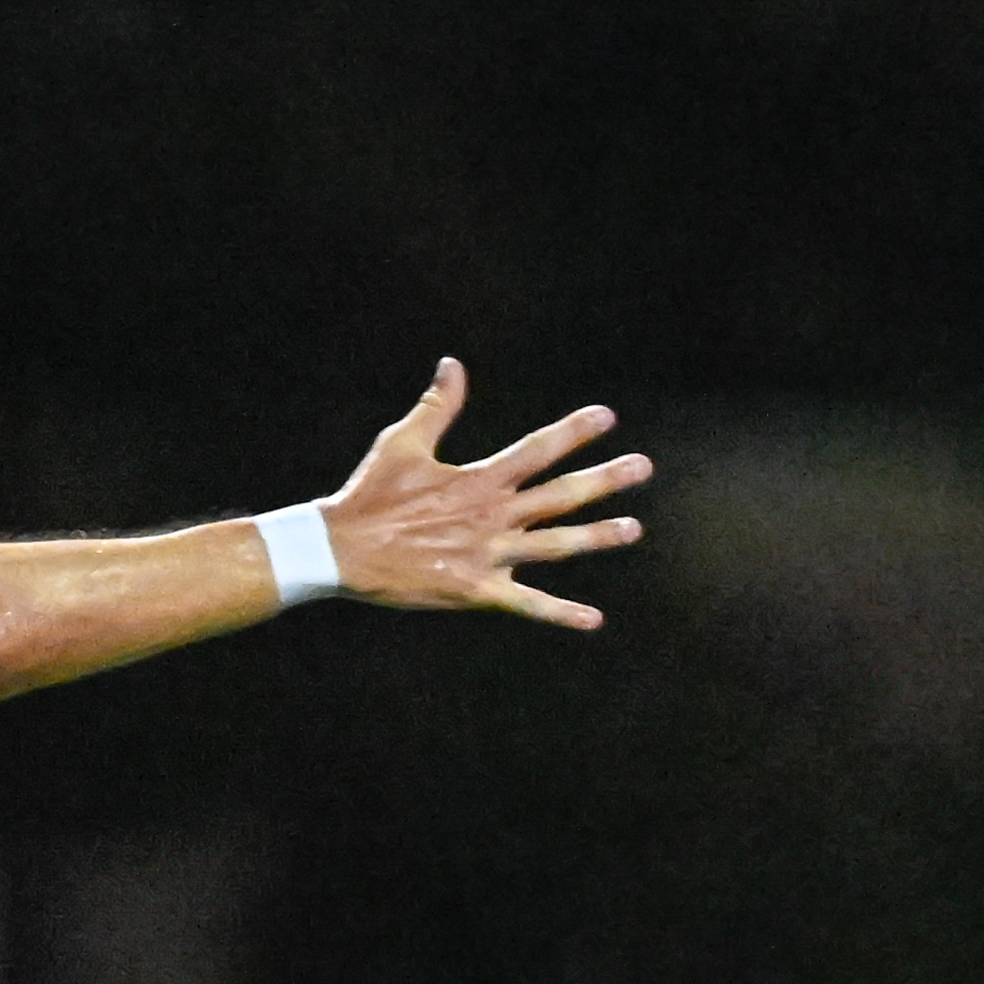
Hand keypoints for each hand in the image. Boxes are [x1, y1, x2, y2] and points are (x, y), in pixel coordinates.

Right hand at [320, 362, 651, 629]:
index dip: (574, 432)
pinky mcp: (476, 590)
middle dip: (605, 480)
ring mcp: (489, 555)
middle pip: (561, 495)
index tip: (607, 418)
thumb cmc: (369, 495)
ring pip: (556, 545)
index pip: (537, 450)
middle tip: (643, 467)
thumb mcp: (402, 444)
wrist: (340, 550)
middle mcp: (493, 515)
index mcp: (479, 479)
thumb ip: (436, 407)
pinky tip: (593, 619)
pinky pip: (527, 603)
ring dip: (597, 537)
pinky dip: (560, 613)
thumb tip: (453, 364)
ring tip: (634, 530)